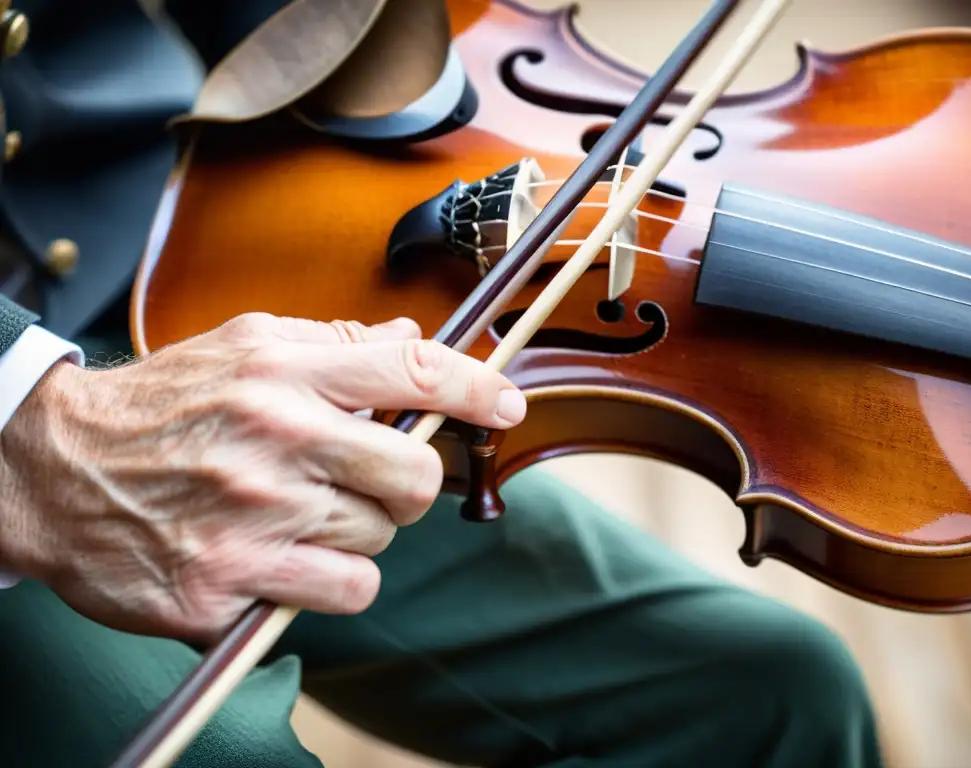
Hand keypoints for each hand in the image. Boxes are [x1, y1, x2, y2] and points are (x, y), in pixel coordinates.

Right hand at [0, 313, 524, 641]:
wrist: (51, 470)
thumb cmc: (160, 406)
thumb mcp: (242, 346)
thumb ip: (333, 343)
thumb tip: (413, 340)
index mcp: (283, 372)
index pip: (411, 370)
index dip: (476, 387)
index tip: (506, 402)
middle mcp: (275, 440)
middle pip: (414, 476)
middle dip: (410, 483)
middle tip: (374, 478)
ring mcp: (253, 518)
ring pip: (381, 540)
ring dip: (359, 531)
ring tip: (300, 512)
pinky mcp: (229, 586)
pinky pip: (343, 591)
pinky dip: (333, 580)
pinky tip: (290, 559)